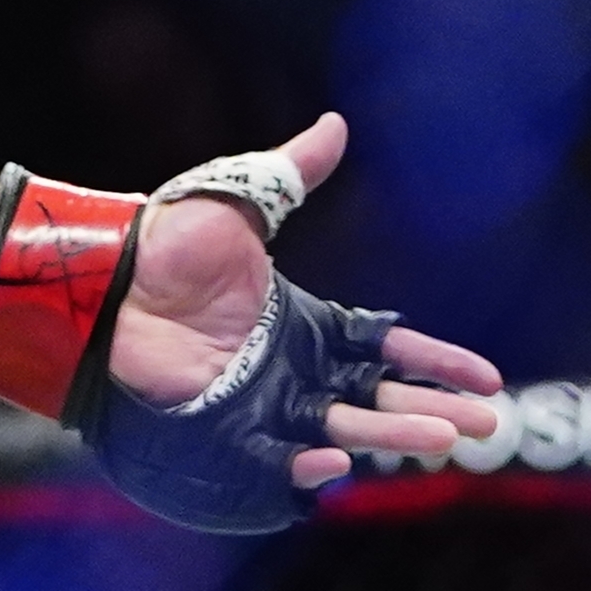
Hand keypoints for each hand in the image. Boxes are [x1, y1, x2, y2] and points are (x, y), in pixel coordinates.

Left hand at [103, 112, 503, 486]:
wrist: (103, 281)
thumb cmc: (163, 242)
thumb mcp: (236, 200)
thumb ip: (291, 171)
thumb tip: (335, 123)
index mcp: (305, 325)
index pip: (387, 351)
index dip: (438, 364)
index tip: (487, 379)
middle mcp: (291, 370)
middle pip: (379, 399)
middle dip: (435, 411)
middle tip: (486, 425)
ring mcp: (261, 404)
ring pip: (345, 431)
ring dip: (395, 438)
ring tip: (443, 440)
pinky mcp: (224, 431)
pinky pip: (276, 460)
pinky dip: (309, 467)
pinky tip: (339, 461)